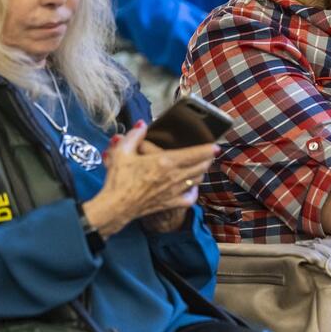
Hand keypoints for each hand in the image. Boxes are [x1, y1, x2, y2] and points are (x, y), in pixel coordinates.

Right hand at [82, 121, 216, 237]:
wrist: (115, 206)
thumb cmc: (119, 179)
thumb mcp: (122, 152)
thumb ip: (134, 135)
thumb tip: (142, 124)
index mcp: (165, 162)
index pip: (194, 154)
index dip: (207, 149)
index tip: (215, 146)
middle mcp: (174, 176)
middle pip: (200, 167)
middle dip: (207, 159)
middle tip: (209, 154)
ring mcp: (174, 191)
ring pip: (197, 180)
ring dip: (202, 172)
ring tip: (202, 166)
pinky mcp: (170, 203)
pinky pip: (189, 199)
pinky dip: (194, 192)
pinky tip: (193, 187)